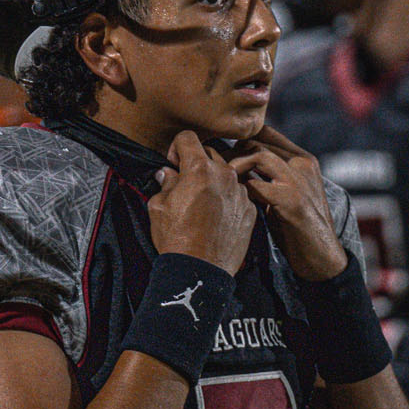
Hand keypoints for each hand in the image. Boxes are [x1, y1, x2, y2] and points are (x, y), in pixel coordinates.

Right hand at [148, 131, 255, 275]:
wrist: (201, 271)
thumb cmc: (176, 238)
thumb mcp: (158, 207)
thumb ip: (165, 183)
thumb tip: (168, 174)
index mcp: (199, 169)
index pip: (188, 138)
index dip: (176, 148)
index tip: (174, 165)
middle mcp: (224, 175)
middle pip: (210, 153)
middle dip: (196, 164)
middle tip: (186, 184)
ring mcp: (240, 192)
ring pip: (226, 174)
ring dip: (214, 181)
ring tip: (203, 203)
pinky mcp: (250, 210)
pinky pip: (238, 195)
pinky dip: (227, 199)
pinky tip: (217, 217)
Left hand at [228, 125, 345, 280]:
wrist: (322, 257)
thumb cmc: (297, 228)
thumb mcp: (286, 194)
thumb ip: (269, 176)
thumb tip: (237, 167)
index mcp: (303, 159)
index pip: (266, 132)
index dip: (239, 137)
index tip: (219, 148)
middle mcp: (302, 164)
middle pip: (258, 140)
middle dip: (230, 150)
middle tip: (212, 165)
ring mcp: (298, 180)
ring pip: (257, 154)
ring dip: (234, 165)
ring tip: (220, 179)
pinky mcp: (291, 200)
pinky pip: (256, 184)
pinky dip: (239, 188)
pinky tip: (230, 198)